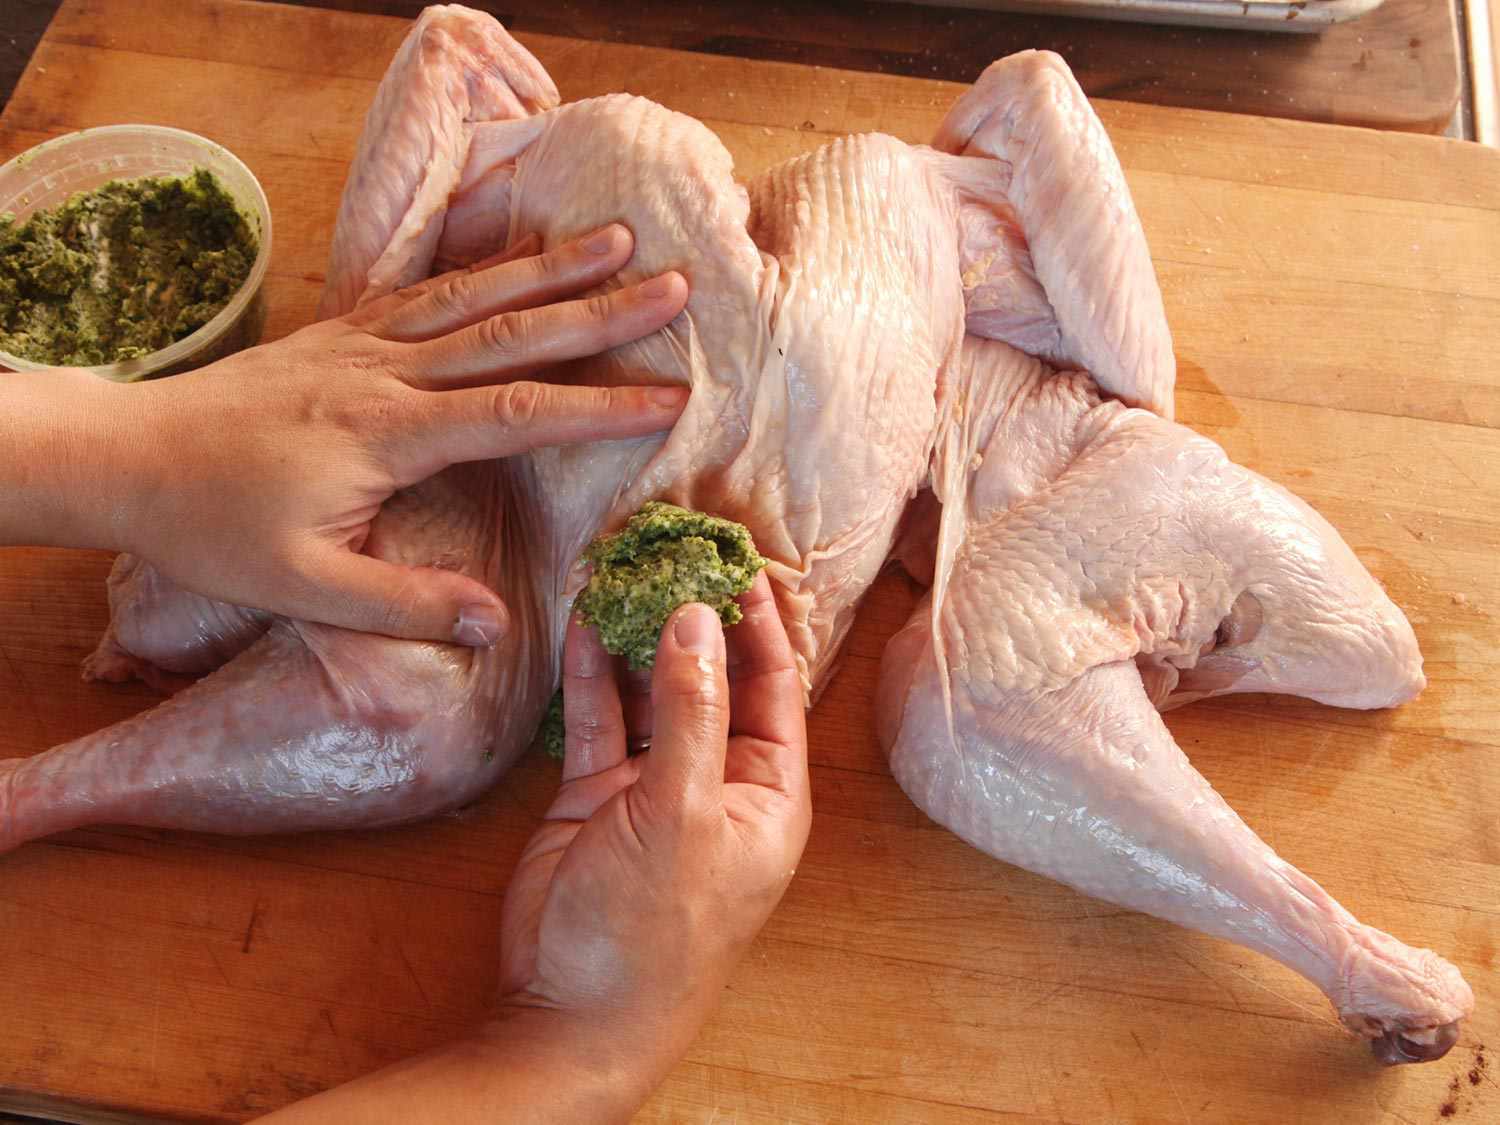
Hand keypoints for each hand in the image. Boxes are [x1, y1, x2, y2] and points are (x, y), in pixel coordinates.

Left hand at [9, 224, 687, 645]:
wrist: (130, 457)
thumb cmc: (214, 528)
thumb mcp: (303, 588)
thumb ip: (404, 604)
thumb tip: (497, 622)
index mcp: (386, 434)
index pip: (515, 415)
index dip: (599, 406)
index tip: (671, 398)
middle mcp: (384, 373)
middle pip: (510, 333)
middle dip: (599, 310)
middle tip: (676, 286)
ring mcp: (363, 342)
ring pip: (475, 296)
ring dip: (552, 268)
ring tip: (622, 239)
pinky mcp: (344, 331)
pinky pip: (427, 287)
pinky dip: (485, 265)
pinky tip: (523, 252)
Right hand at [497, 571, 810, 1113]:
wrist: (571, 1011)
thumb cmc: (654, 930)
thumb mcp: (683, 812)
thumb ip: (691, 710)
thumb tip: (697, 617)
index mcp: (767, 791)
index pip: (777, 686)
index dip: (762, 623)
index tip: (740, 561)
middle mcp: (717, 779)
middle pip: (714, 678)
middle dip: (696, 618)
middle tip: (675, 549)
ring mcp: (655, 784)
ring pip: (652, 689)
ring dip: (638, 636)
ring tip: (624, 569)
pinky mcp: (599, 792)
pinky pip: (601, 717)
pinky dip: (592, 672)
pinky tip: (583, 621)